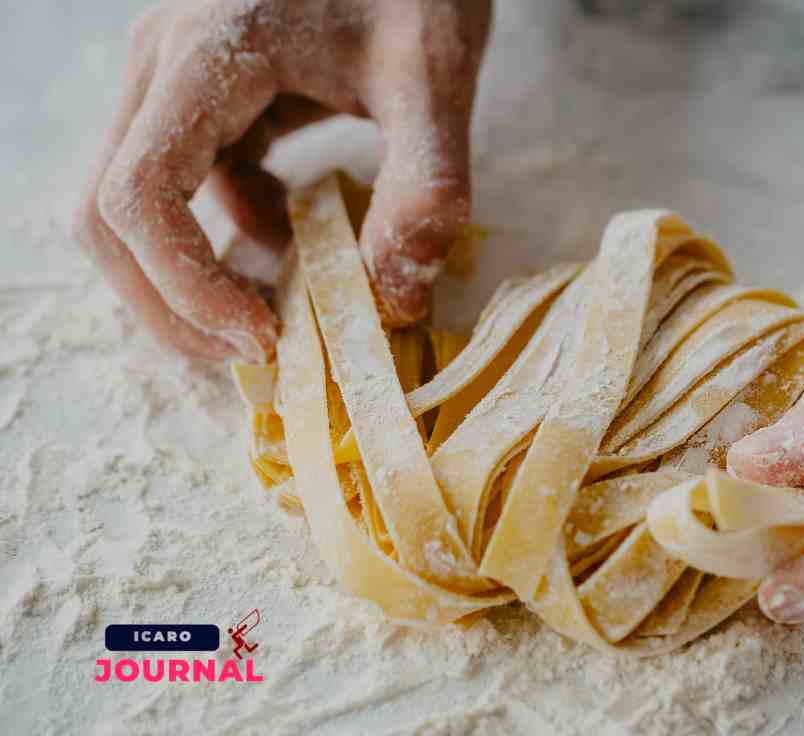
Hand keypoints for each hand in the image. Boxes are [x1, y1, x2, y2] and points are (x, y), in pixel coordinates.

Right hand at [74, 0, 490, 360]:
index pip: (141, 196)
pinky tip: (289, 241)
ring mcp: (174, 79)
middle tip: (254, 353)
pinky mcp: (200, 94)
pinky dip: (223, 233)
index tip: (264, 337)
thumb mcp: (434, 76)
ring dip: (190, 275)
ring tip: (275, 316)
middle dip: (170, 303)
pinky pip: (181, 183)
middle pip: (110, 213)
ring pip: (135, 204)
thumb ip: (425, 186)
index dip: (186, 288)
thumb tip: (394, 302)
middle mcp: (165, 66)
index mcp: (206, 56)